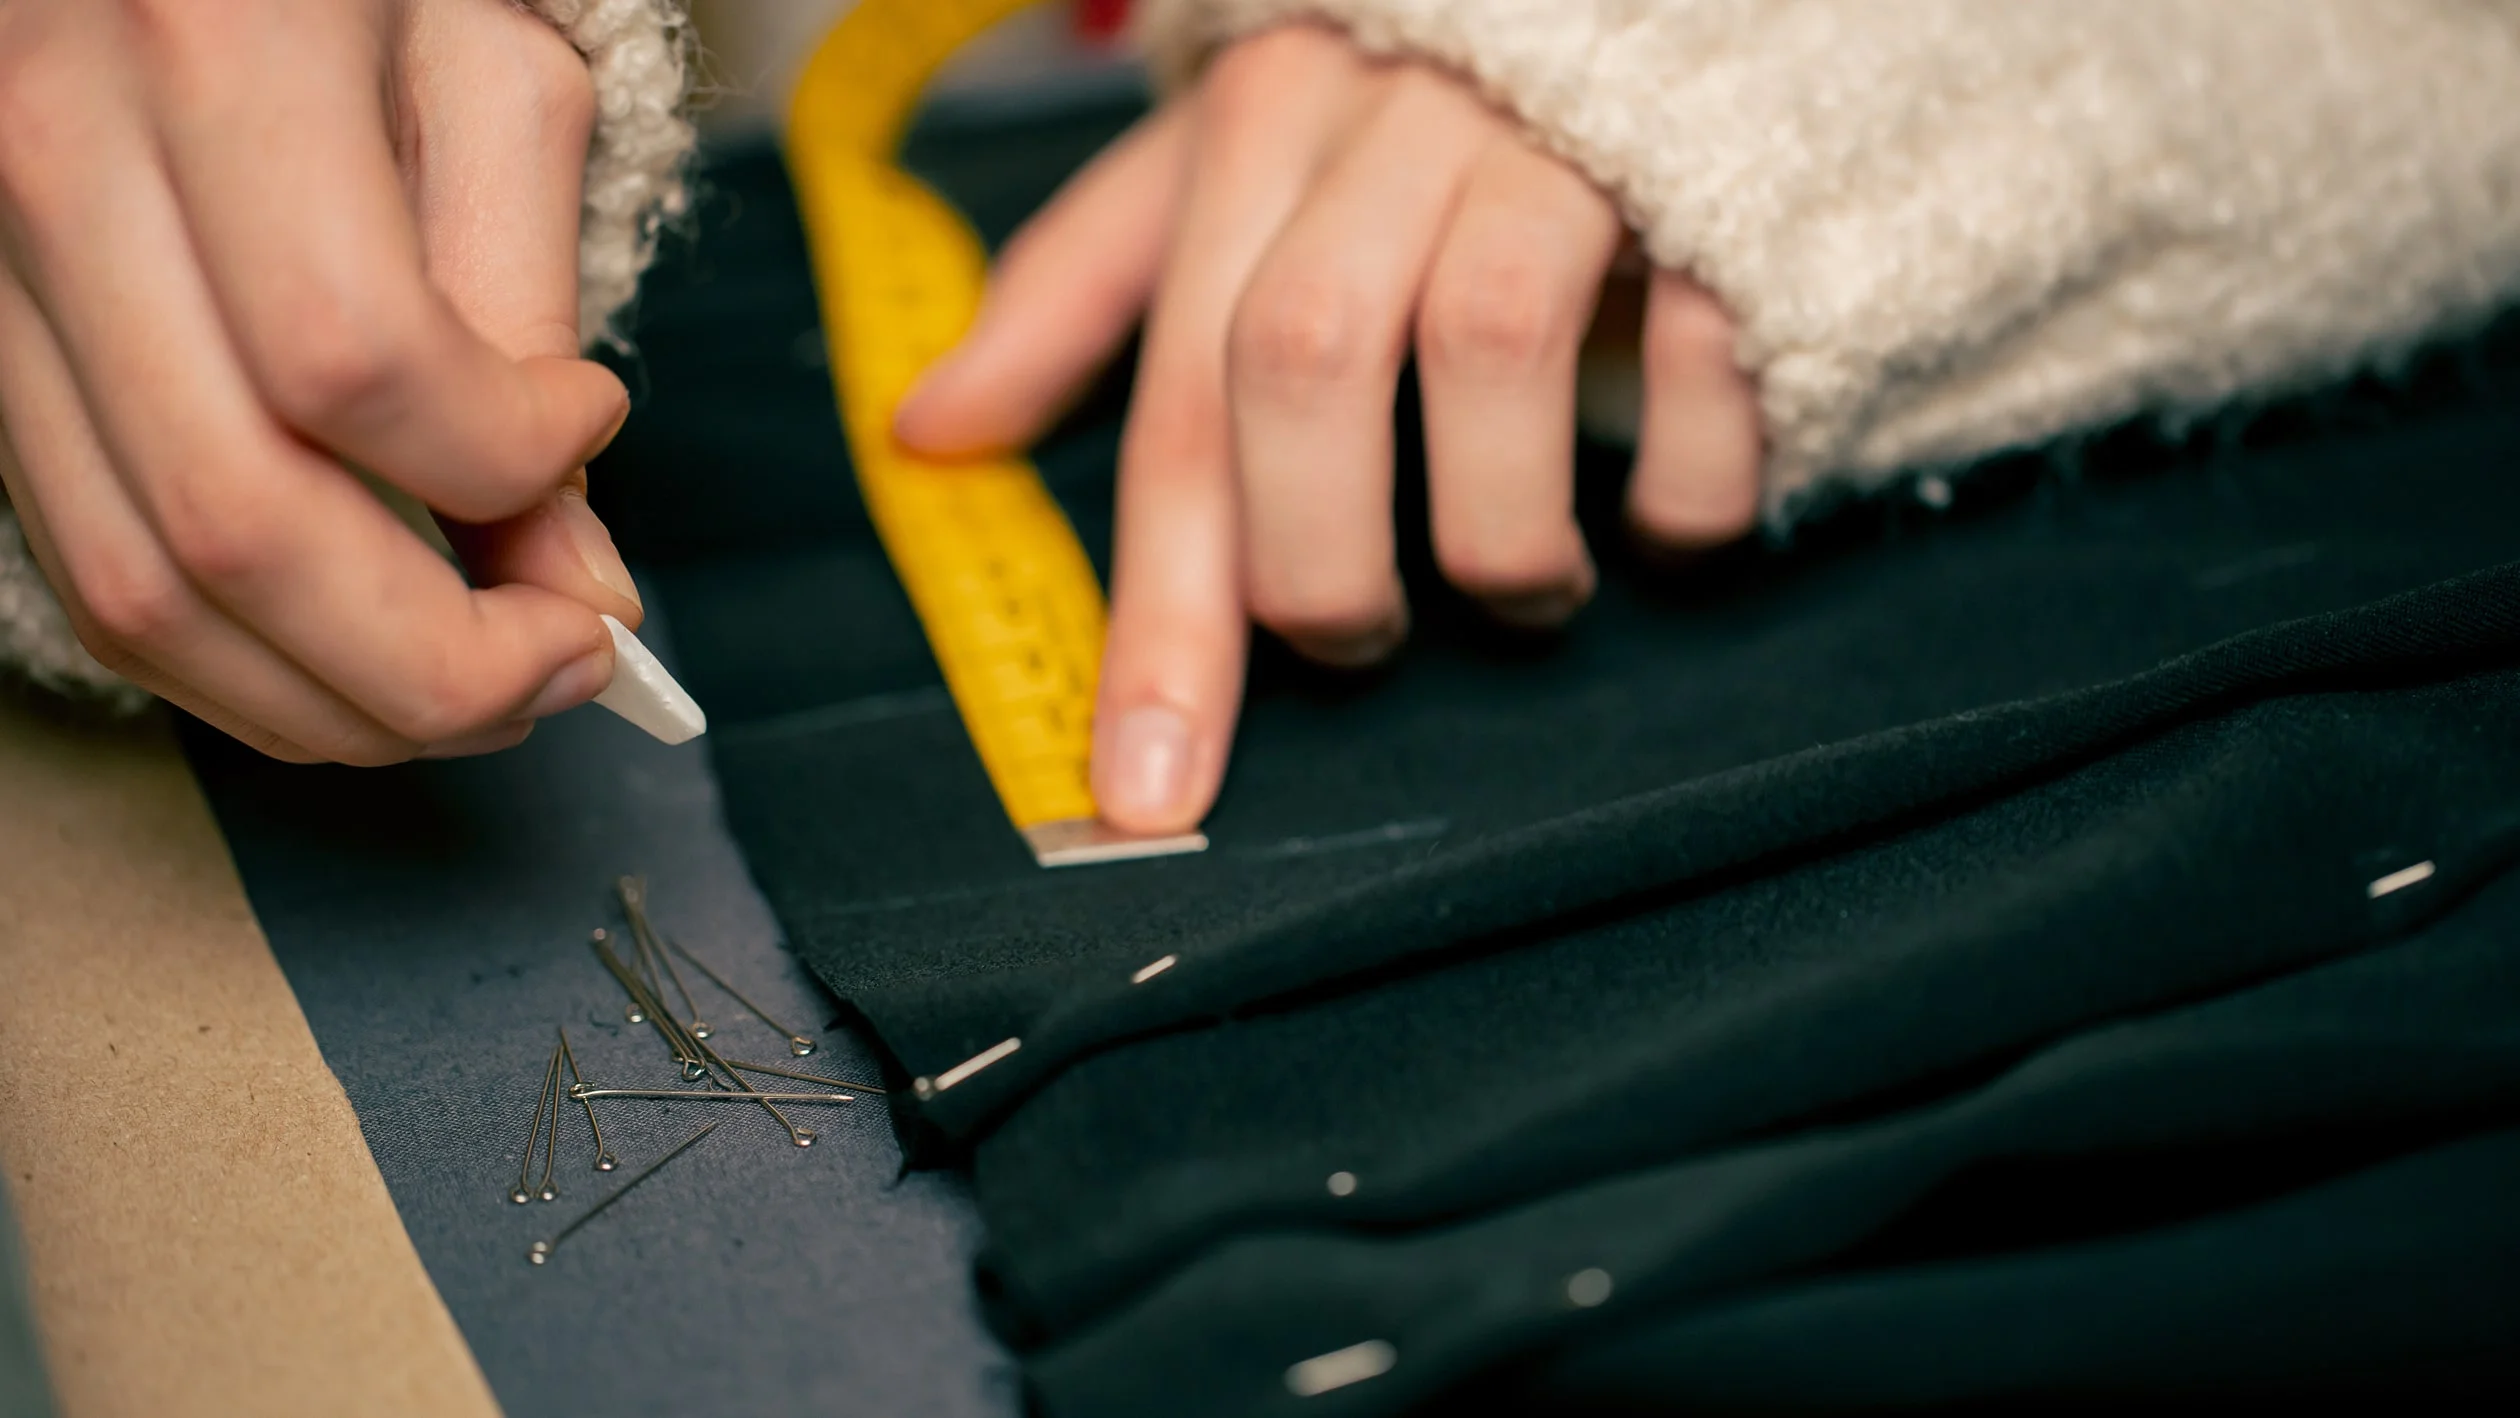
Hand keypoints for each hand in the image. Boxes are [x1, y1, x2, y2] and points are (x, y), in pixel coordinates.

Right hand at [0, 0, 641, 762]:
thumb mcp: (489, 78)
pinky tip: (354, 653)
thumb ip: (536, 316)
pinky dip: (238, 659)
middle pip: (238, 522)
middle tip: (567, 664)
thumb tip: (575, 572)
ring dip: (336, 698)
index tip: (592, 428)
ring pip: (140, 587)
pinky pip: (88, 563)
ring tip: (482, 689)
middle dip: (436, 661)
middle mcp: (56, 163)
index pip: (355, 358)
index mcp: (218, 57)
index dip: (506, 457)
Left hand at [897, 25, 1761, 833]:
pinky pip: (1698, 355)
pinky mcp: (1714, 180)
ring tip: (1518, 587)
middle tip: (1351, 641)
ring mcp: (1559, 138)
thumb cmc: (1412, 95)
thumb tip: (929, 431)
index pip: (1179, 394)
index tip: (1148, 787)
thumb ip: (1088, 289)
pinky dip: (1683, 486)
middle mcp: (1396, 117)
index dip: (1159, 609)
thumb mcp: (1230, 161)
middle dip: (1318, 562)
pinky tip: (1662, 526)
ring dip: (1500, 535)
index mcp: (1262, 123)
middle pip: (1304, 358)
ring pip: (1490, 345)